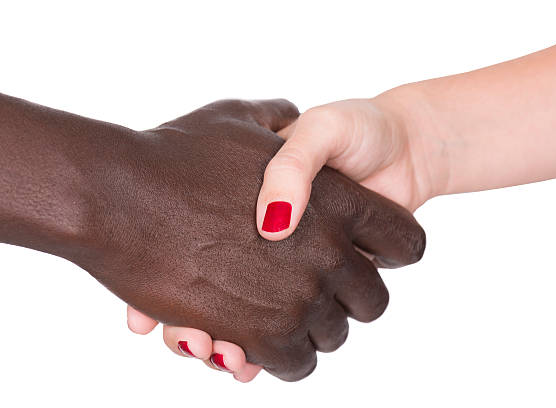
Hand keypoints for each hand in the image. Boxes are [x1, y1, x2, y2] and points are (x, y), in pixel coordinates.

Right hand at [75, 99, 425, 380]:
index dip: (390, 248)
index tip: (367, 252)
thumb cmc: (177, 152)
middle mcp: (327, 251)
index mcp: (337, 199)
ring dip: (312, 326)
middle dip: (350, 296)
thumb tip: (289, 112)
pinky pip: (297, 362)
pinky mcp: (260, 335)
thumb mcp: (238, 119)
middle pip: (373, 300)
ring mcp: (297, 296)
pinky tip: (262, 338)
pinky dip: (286, 356)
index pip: (406, 241)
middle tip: (317, 285)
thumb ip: (278, 118)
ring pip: (335, 335)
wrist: (117, 192)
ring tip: (279, 307)